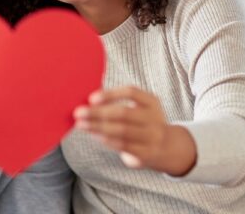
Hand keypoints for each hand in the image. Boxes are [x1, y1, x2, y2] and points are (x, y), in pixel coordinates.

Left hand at [73, 86, 195, 175]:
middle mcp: (154, 118)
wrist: (166, 147)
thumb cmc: (142, 123)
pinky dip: (107, 140)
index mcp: (151, 101)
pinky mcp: (146, 153)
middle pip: (124, 113)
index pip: (131, 92)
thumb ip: (116, 103)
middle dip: (98, 112)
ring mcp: (152, 137)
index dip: (110, 94)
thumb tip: (87, 102)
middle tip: (78, 113)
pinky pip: (124, 146)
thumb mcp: (138, 108)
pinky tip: (94, 135)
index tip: (91, 98)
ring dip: (98, 127)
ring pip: (122, 130)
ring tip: (81, 125)